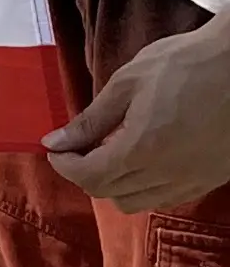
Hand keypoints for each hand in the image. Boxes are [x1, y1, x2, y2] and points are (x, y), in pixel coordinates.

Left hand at [45, 12, 229, 212]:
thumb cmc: (184, 64)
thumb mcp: (127, 83)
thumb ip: (91, 120)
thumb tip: (55, 142)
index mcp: (143, 150)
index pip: (90, 177)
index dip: (65, 166)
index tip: (54, 149)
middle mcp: (169, 175)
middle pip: (111, 194)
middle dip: (85, 173)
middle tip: (77, 146)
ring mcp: (194, 181)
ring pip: (139, 202)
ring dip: (115, 184)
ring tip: (109, 151)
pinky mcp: (212, 179)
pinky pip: (168, 197)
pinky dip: (145, 187)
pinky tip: (142, 158)